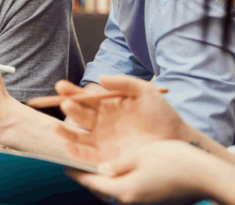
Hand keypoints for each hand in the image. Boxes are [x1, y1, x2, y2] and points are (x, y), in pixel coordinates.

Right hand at [55, 75, 188, 163]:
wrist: (177, 140)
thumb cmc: (162, 114)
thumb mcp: (144, 92)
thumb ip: (123, 82)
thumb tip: (100, 77)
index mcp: (107, 106)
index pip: (84, 98)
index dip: (71, 92)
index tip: (60, 86)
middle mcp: (101, 123)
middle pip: (79, 115)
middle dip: (69, 108)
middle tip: (65, 103)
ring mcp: (102, 140)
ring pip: (77, 135)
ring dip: (65, 131)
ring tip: (57, 126)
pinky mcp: (107, 157)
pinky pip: (87, 155)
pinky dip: (75, 152)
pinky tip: (68, 146)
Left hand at [68, 140, 223, 204]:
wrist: (207, 176)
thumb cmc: (173, 161)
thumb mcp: (140, 155)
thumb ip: (117, 164)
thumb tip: (101, 169)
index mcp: (124, 190)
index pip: (91, 183)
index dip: (76, 172)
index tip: (64, 165)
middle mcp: (131, 200)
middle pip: (101, 189)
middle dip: (89, 176)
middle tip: (78, 161)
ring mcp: (143, 201)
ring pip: (115, 189)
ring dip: (104, 177)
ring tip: (95, 162)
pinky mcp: (153, 198)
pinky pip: (128, 189)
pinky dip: (119, 179)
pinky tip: (118, 167)